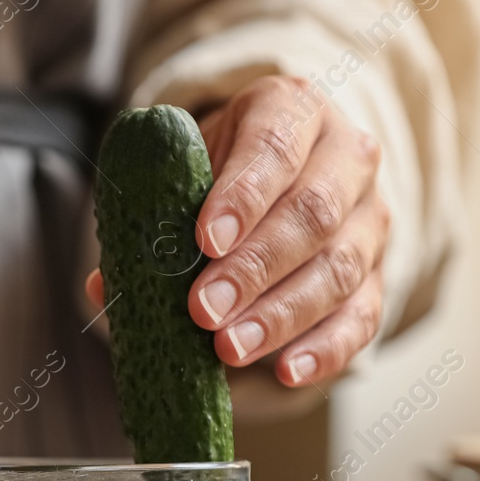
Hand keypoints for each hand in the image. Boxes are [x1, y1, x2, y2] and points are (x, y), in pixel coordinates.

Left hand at [86, 75, 387, 386]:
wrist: (285, 170)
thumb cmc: (221, 168)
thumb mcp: (185, 167)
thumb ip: (150, 214)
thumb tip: (103, 284)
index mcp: (292, 109)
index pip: (275, 146)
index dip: (243, 195)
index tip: (205, 240)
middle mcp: (346, 157)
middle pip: (313, 214)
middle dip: (254, 268)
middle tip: (203, 310)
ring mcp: (369, 219)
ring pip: (339, 269)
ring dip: (280, 315)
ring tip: (228, 348)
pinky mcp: (376, 274)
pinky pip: (362, 316)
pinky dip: (326, 349)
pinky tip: (288, 371)